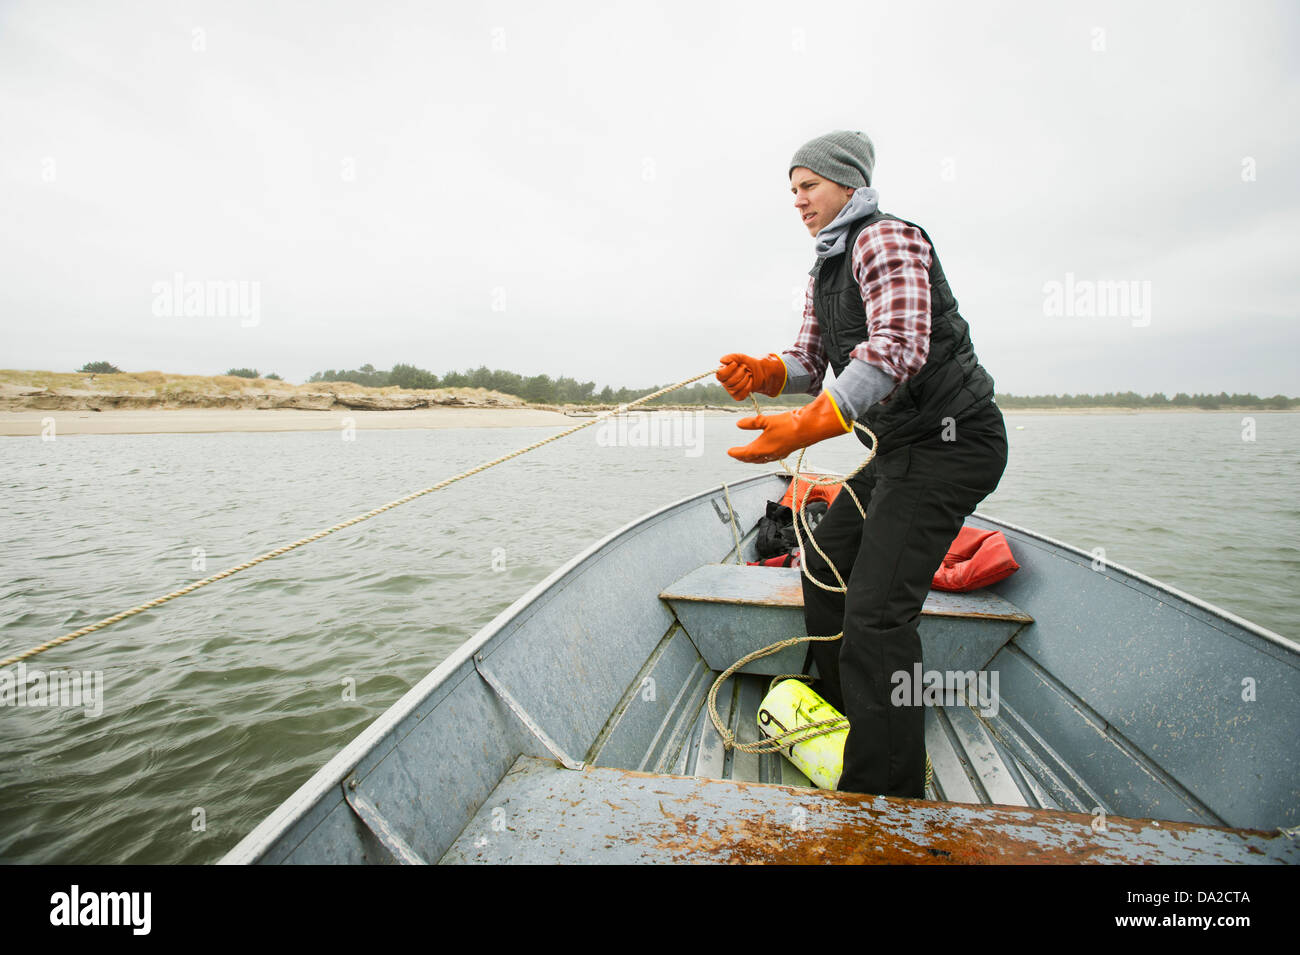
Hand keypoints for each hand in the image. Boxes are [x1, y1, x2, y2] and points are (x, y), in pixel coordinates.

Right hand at [716, 353, 785, 399]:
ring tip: (748, 374)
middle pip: (730, 381)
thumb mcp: (740, 358)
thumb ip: (731, 357)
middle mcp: (724, 383)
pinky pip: (742, 393)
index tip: (736, 364)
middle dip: (740, 373)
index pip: (720, 374)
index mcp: (722, 373)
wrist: (760, 372)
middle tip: (745, 368)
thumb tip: (722, 360)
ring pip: (736, 388)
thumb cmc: (748, 364)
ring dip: (745, 379)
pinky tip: (750, 381)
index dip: (729, 369)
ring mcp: (730, 390)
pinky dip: (748, 386)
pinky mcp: (738, 396)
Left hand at [727, 391, 850, 462]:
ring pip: (761, 460)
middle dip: (743, 457)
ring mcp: (778, 454)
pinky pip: (769, 458)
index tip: (729, 451)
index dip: (736, 453)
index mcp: (762, 449)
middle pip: (752, 459)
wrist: (809, 428)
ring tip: (747, 455)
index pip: (745, 454)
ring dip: (752, 458)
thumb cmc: (789, 425)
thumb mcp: (766, 420)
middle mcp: (769, 455)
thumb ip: (751, 423)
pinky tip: (764, 452)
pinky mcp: (785, 451)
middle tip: (736, 455)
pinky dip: (762, 456)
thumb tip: (739, 424)